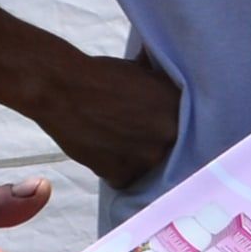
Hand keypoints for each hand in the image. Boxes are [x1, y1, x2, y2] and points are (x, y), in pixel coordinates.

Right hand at [36, 50, 182, 187]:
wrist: (62, 88)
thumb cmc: (101, 75)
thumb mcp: (143, 72)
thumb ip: (162, 88)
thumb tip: (173, 83)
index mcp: (179, 109)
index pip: (188, 129)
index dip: (171, 129)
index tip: (158, 127)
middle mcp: (169, 136)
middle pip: (168, 149)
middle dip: (153, 143)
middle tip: (133, 134)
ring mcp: (146, 159)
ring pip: (147, 166)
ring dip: (134, 159)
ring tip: (114, 141)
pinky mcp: (121, 176)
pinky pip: (124, 179)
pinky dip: (113, 170)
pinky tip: (102, 152)